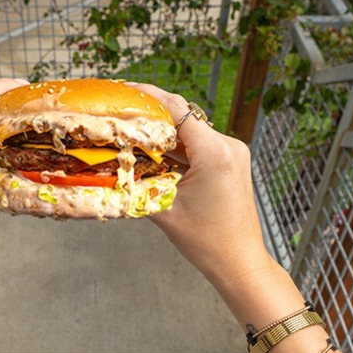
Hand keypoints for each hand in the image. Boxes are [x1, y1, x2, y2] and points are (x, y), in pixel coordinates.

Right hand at [131, 84, 274, 284]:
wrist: (239, 262)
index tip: (124, 90)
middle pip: (183, 116)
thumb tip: (113, 164)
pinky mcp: (231, 162)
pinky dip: (177, 146)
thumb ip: (138, 182)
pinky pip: (199, 144)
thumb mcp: (164, 209)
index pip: (177, 109)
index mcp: (215, 153)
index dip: (148, 96)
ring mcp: (232, 152)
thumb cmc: (207, 242)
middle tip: (121, 111)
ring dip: (164, 132)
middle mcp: (228, 145)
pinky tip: (155, 151)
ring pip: (190, 130)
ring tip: (133, 132)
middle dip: (152, 113)